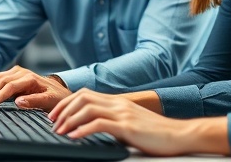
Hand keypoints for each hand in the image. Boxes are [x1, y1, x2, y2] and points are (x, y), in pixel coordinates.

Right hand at [0, 65, 71, 110]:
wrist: (60, 92)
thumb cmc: (56, 98)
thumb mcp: (50, 101)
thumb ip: (35, 101)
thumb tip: (18, 102)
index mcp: (30, 78)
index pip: (9, 86)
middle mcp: (22, 72)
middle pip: (0, 80)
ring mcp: (17, 72)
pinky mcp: (13, 75)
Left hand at [49, 89, 230, 155]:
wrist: (179, 135)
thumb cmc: (156, 134)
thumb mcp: (131, 123)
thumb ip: (114, 121)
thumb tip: (94, 126)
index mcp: (118, 102)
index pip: (86, 94)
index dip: (67, 103)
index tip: (56, 115)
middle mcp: (119, 104)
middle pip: (83, 97)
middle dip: (63, 109)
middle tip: (52, 123)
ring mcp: (123, 114)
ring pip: (88, 109)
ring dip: (69, 120)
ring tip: (59, 131)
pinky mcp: (128, 127)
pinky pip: (100, 124)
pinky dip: (83, 129)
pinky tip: (74, 137)